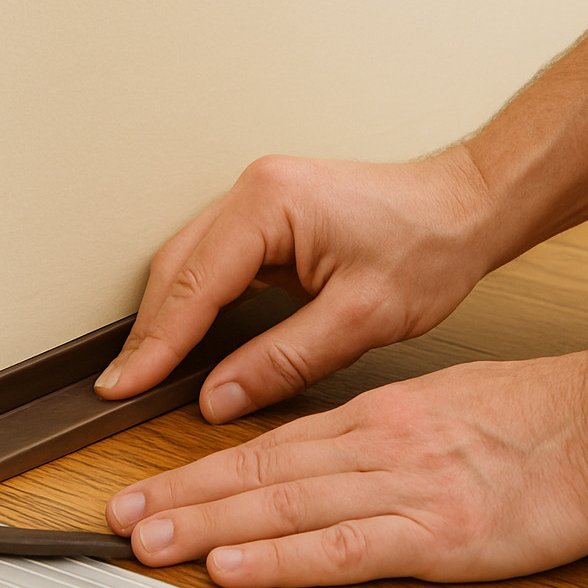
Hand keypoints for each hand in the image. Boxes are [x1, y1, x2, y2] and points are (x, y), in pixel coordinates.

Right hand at [94, 147, 492, 421]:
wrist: (467, 209)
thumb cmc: (430, 245)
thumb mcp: (360, 318)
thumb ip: (282, 361)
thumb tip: (218, 398)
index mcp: (269, 203)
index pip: (193, 283)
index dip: (157, 343)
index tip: (124, 385)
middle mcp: (254, 189)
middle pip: (177, 267)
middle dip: (149, 331)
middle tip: (120, 387)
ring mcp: (259, 198)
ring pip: (188, 262)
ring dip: (167, 316)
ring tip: (143, 370)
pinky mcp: (270, 216)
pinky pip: (214, 260)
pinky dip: (194, 301)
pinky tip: (186, 338)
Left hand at [104, 353, 587, 586]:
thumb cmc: (536, 416)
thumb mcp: (440, 404)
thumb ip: (379, 433)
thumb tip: (324, 455)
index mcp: (375, 417)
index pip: (268, 447)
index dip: (201, 471)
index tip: (151, 488)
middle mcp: (374, 446)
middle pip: (259, 475)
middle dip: (181, 498)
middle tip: (120, 519)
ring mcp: (403, 488)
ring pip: (284, 507)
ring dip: (209, 525)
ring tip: (149, 541)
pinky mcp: (438, 532)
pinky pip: (343, 547)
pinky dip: (281, 559)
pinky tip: (235, 567)